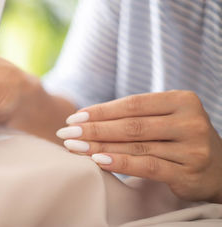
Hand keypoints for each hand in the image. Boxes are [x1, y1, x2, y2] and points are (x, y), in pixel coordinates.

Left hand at [57, 91, 221, 202]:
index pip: (132, 104)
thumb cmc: (180, 138)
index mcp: (182, 100)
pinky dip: (120, 163)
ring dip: (99, 145)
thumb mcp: (165, 119)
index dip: (100, 111)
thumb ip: (136, 115)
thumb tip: (87, 118)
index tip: (74, 117)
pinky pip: (147, 166)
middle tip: (66, 132)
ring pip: (136, 145)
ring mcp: (192, 147)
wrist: (219, 169)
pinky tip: (97, 160)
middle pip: (131, 125)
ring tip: (74, 146)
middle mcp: (190, 121)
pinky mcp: (189, 172)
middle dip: (94, 129)